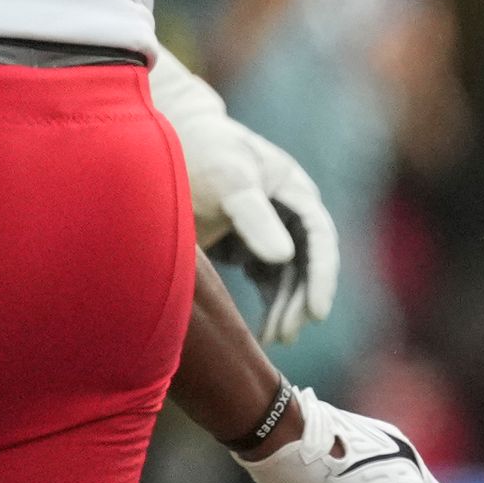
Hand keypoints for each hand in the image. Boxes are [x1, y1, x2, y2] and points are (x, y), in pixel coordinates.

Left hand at [156, 54, 336, 345]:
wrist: (161, 142)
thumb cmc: (201, 153)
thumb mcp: (227, 181)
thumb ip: (254, 216)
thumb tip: (283, 256)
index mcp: (294, 190)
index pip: (320, 239)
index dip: (322, 276)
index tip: (316, 312)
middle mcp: (289, 211)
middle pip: (307, 263)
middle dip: (300, 300)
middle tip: (288, 334)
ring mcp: (270, 228)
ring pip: (289, 276)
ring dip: (285, 307)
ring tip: (275, 339)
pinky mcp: (249, 244)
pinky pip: (268, 279)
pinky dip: (269, 303)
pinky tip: (263, 329)